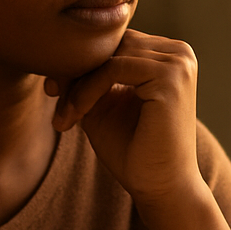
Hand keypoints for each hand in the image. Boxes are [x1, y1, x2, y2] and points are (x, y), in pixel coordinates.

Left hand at [45, 29, 200, 207]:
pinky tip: (77, 115)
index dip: (80, 63)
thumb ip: (87, 76)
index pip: (115, 42)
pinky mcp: (171, 78)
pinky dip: (88, 90)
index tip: (52, 89)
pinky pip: (113, 68)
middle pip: (111, 43)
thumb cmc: (134, 150)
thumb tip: (56, 51)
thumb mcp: (103, 104)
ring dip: (79, 84)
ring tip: (66, 115)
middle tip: (54, 98)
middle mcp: (178, 52)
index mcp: (168, 55)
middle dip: (77, 70)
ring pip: (109, 55)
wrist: (162, 188)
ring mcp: (178, 63)